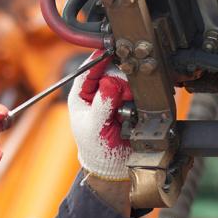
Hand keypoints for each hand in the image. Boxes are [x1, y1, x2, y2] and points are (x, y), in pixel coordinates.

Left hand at [67, 50, 132, 180]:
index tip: (109, 53)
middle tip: (124, 93)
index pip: (87, 71)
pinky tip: (134, 109)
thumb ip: (102, 105)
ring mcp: (112, 97)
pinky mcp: (127, 103)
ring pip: (124, 81)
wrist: (114, 164)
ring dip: (128, 90)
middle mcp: (96, 93)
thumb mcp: (95, 127)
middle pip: (109, 72)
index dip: (97, 61)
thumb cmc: (96, 149)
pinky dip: (137, 98)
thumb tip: (110, 83)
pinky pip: (135, 93)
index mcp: (81, 96)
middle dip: (118, 79)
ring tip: (126, 108)